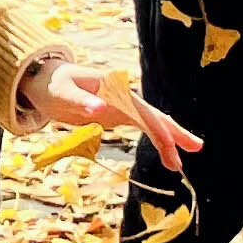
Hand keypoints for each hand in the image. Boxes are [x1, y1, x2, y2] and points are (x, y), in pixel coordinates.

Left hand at [29, 59, 204, 175]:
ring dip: (170, 138)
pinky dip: (157, 138)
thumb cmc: (53, 86)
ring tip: (183, 161)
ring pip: (153, 121)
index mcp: (114, 89)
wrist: (45, 81)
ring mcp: (122, 105)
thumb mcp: (62, 93)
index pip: (142, 111)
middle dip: (174, 132)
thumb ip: (80, 101)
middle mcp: (123, 96)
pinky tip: (169, 152)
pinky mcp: (118, 114)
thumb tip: (99, 109)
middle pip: (154, 115)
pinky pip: (144, 126)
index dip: (157, 129)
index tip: (169, 147)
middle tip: (197, 148)